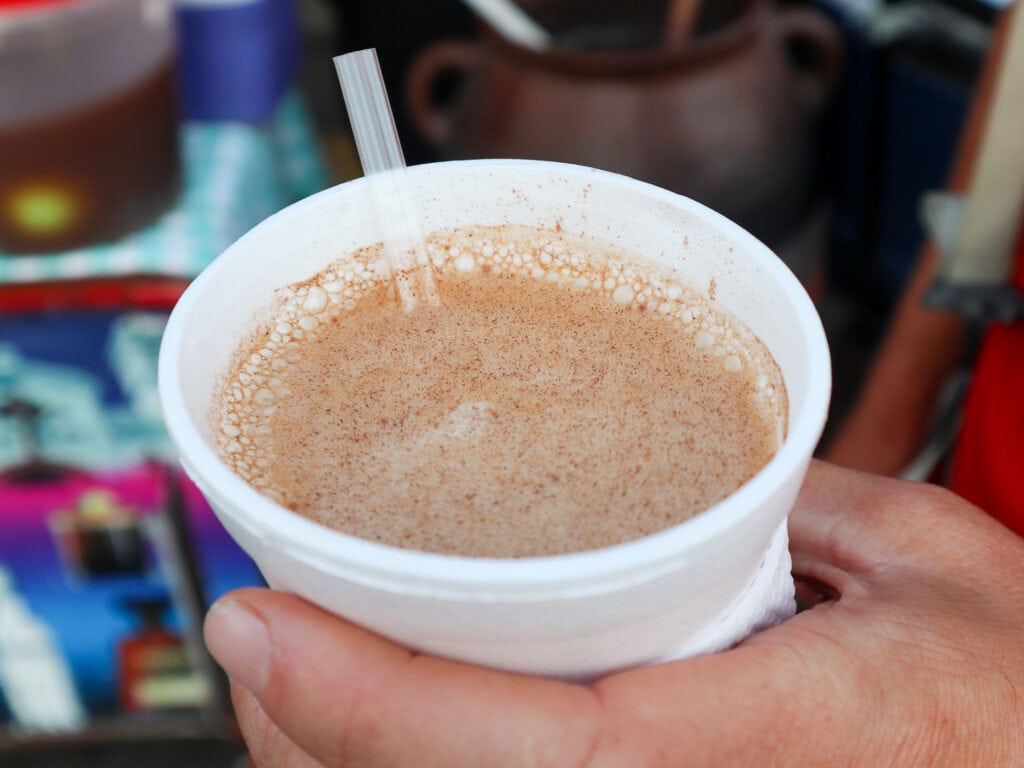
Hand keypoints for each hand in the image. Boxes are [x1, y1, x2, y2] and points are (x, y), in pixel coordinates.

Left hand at [204, 461, 1023, 766]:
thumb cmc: (1019, 699)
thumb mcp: (928, 568)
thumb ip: (798, 506)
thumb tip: (689, 467)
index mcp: (775, 747)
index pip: (532, 748)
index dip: (369, 701)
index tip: (258, 620)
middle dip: (316, 733)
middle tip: (262, 628)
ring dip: (344, 758)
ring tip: (298, 669)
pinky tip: (394, 722)